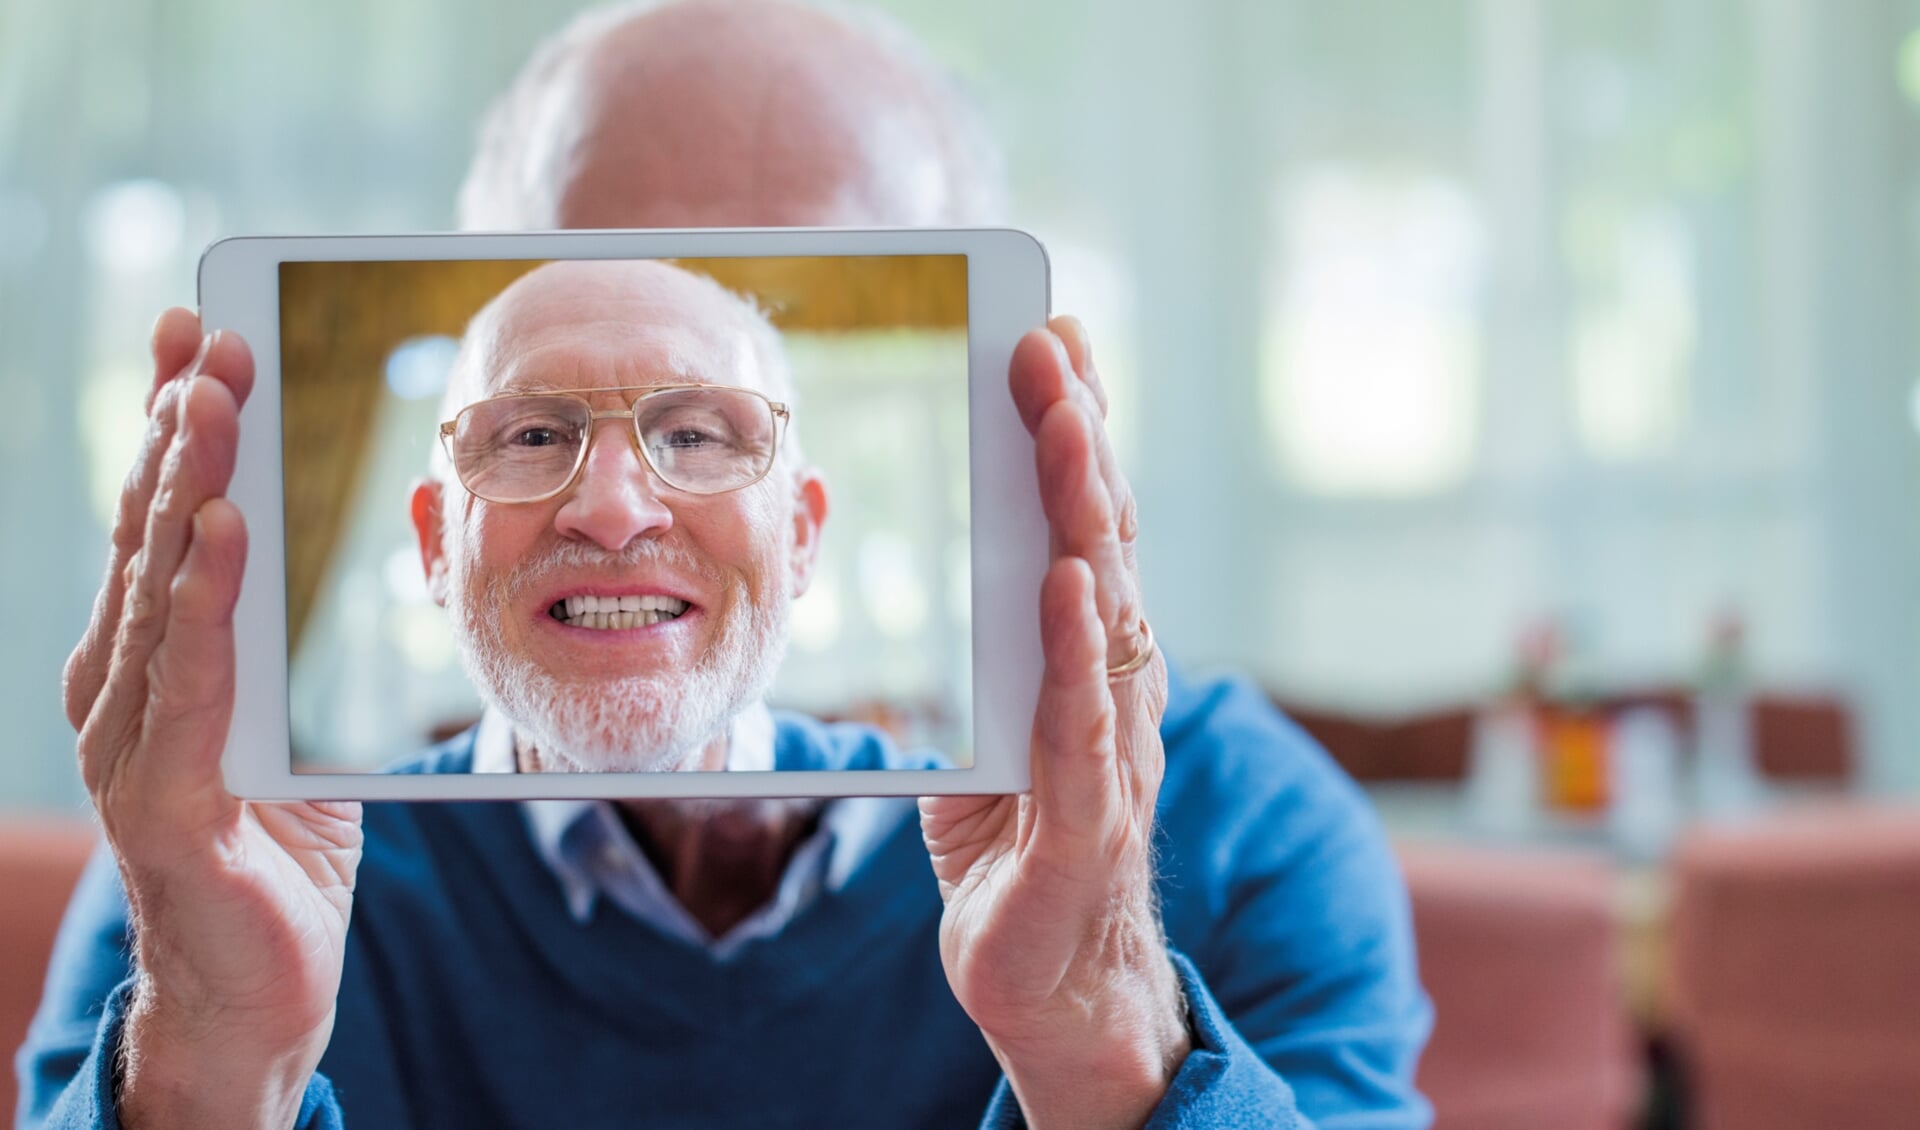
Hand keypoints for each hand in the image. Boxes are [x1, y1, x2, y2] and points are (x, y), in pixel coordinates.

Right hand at [62, 308, 362, 1128]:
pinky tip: (216, 531)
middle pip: (147, 536)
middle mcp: (121, 690)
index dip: (170, 423)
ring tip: (206, 401)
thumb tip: (386, 516)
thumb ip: (311, 629)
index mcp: (151, 664)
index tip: (195, 331)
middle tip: (207, 336)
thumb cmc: (285, 845)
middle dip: (176, 429)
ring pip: (155, 592)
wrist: (263, 987)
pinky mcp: (164, 801)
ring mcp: (128, 744)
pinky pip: (190, 682)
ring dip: (181, 486)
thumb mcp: (304, 713)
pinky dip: (201, 601)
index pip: (159, 521)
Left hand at [919, 316, 1186, 1128]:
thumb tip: (967, 569)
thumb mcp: (991, 732)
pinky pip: (1083, 726)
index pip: (1082, 529)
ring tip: (1063, 424)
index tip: (1052, 339)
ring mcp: (1111, 752)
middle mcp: (1115, 690)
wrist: (1056, 989)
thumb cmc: (1018, 854)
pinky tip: (1064, 585)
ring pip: (1101, 613)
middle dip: (1075, 437)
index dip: (1073, 434)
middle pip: (1098, 543)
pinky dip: (1075, 652)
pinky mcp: (1086, 823)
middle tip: (1049, 341)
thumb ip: (993, 656)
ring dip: (1082, 513)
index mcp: (1085, 662)